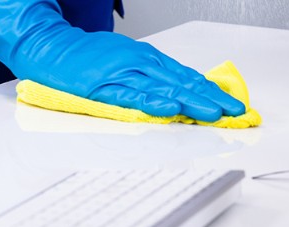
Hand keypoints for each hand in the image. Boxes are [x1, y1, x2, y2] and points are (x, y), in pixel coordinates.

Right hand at [0, 0, 244, 121]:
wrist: (51, 48)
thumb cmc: (88, 60)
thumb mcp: (126, 62)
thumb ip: (151, 78)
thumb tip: (179, 94)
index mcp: (147, 60)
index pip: (186, 78)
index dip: (211, 92)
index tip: (233, 106)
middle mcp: (140, 64)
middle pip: (183, 83)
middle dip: (212, 100)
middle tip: (236, 114)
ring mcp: (122, 75)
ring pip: (164, 90)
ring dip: (192, 103)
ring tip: (215, 115)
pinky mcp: (103, 88)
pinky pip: (132, 97)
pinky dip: (152, 104)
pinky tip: (170, 110)